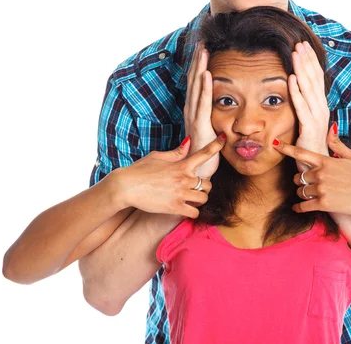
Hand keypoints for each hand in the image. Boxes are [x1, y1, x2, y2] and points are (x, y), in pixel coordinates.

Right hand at [111, 134, 225, 218]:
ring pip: (204, 198)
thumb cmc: (139, 170)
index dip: (217, 145)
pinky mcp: (175, 207)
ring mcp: (181, 194)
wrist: (125, 187)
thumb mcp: (158, 156)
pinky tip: (186, 209)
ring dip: (199, 199)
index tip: (225, 138)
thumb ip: (176, 152)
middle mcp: (184, 178)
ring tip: (191, 199)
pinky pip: (195, 213)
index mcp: (181, 164)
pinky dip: (193, 212)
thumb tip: (188, 142)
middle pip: (208, 183)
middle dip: (204, 186)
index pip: (204, 153)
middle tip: (195, 188)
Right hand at [184, 43, 219, 177]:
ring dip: (199, 68)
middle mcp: (191, 111)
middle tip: (201, 41)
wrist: (196, 174)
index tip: (202, 48)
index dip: (198, 65)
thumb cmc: (204, 154)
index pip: (195, 83)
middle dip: (197, 60)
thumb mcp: (209, 131)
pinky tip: (207, 74)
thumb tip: (220, 109)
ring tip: (202, 50)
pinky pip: (202, 103)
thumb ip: (212, 119)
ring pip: (196, 88)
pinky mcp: (200, 126)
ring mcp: (193, 117)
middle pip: (193, 80)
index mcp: (194, 110)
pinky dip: (204, 87)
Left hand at [273, 128, 350, 214]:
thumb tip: (330, 128)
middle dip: (300, 179)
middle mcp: (321, 174)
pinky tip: (297, 208)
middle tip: (305, 182)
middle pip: (298, 176)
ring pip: (301, 191)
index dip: (286, 148)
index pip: (300, 153)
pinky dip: (299, 207)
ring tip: (307, 194)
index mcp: (326, 161)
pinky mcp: (324, 204)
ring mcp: (322, 189)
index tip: (275, 144)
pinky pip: (304, 206)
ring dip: (302, 193)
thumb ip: (336, 144)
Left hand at [289, 41, 329, 167]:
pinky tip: (290, 79)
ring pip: (309, 89)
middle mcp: (322, 108)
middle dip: (306, 60)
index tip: (304, 46)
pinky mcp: (310, 128)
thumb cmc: (313, 146)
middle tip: (300, 43)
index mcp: (321, 106)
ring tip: (296, 54)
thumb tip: (302, 93)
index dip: (311, 62)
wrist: (321, 168)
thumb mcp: (311, 122)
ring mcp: (317, 117)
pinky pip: (301, 107)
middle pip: (314, 79)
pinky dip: (296, 92)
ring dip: (301, 70)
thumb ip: (307, 108)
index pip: (317, 79)